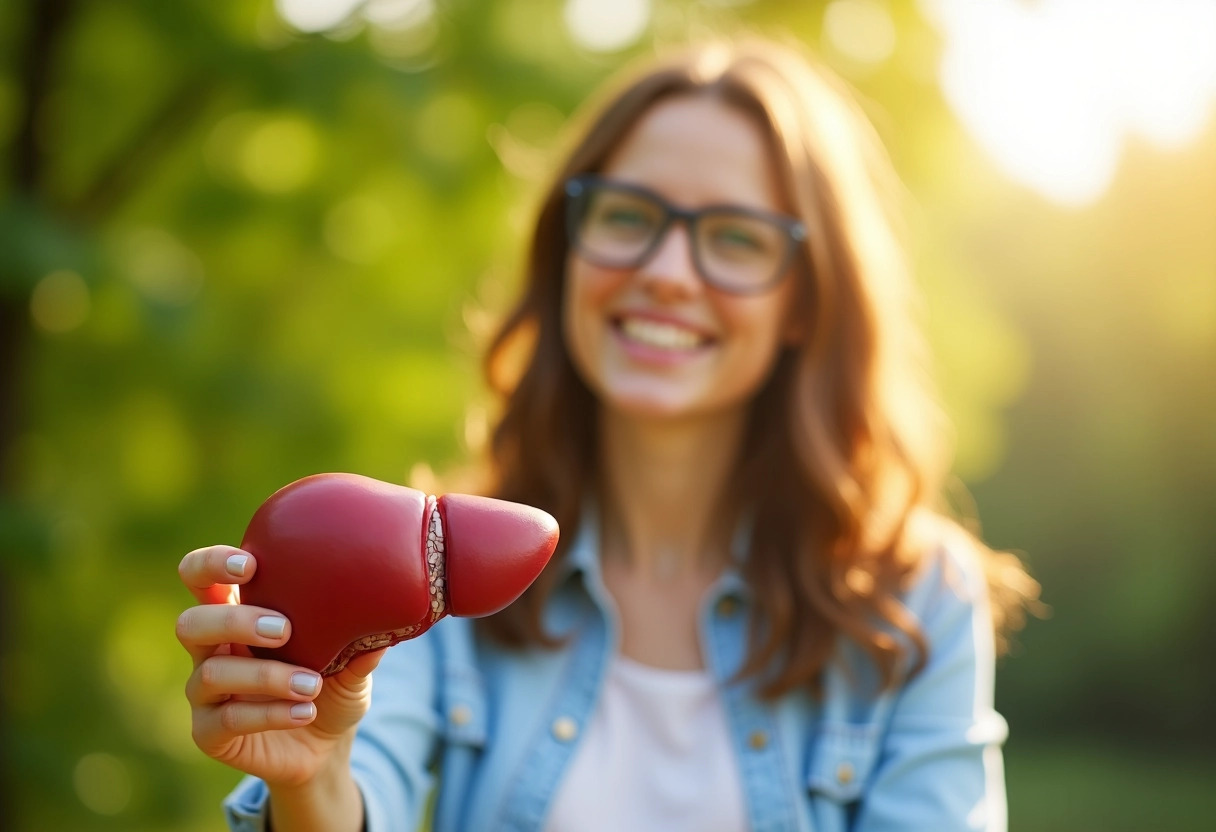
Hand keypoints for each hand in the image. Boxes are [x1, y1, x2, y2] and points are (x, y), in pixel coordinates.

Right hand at [176, 545, 384, 787]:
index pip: (200, 577)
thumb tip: (394, 614)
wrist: (326, 746)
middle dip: (235, 620)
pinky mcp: (209, 733)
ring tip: (312, 684)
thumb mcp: (352, 661)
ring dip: (266, 676)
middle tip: (284, 629)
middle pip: (191, 622)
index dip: (210, 564)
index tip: (249, 565)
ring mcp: (205, 693)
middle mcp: (212, 649)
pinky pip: (226, 720)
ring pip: (211, 674)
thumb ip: (363, 640)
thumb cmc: (331, 685)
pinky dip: (270, 713)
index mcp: (237, 614)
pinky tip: (305, 712)